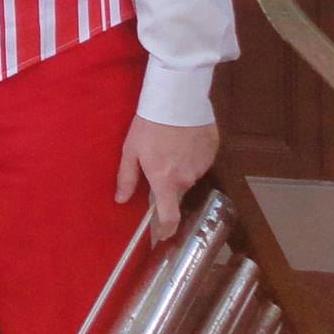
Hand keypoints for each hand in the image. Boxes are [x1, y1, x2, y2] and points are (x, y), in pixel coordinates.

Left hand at [116, 115, 218, 242]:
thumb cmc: (148, 125)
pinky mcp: (213, 152)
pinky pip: (201, 160)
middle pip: (178, 190)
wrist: (176, 99)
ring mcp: (202, 166)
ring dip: (181, 167)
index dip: (166, 229)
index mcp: (165, 181)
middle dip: (168, 182)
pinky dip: (192, 154)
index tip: (163, 234)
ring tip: (171, 144)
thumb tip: (120, 200)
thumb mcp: (131, 150)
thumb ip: (127, 178)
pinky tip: (184, 138)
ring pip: (189, 175)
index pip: (169, 216)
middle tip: (158, 161)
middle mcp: (187, 179)